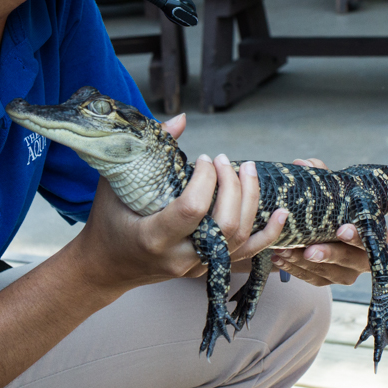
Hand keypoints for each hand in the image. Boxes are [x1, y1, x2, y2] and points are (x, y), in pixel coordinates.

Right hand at [70, 115, 288, 291]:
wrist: (105, 267)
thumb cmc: (106, 221)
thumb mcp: (116, 183)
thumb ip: (150, 152)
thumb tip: (181, 119)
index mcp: (153, 237)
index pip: (193, 209)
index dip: (206, 180)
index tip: (203, 158)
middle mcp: (179, 257)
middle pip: (224, 225)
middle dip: (233, 186)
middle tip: (225, 159)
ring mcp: (195, 267)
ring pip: (240, 239)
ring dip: (251, 201)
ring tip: (249, 170)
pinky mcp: (207, 269)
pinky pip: (245, 254)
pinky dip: (268, 235)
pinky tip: (282, 214)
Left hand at [270, 158, 370, 285]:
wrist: (327, 226)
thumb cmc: (334, 206)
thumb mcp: (332, 189)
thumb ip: (321, 174)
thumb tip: (302, 162)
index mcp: (373, 232)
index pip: (369, 237)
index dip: (357, 236)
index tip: (342, 229)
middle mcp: (365, 256)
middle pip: (350, 260)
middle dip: (328, 254)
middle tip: (309, 249)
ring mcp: (348, 272)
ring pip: (329, 273)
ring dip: (305, 263)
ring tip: (284, 251)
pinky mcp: (329, 280)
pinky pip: (314, 279)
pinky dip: (295, 270)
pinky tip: (279, 259)